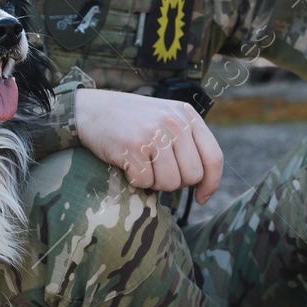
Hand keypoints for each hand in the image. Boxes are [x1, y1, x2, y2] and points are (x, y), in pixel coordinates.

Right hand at [74, 88, 223, 203]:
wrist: (93, 109)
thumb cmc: (133, 122)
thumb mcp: (167, 120)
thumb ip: (188, 143)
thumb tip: (205, 187)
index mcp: (187, 115)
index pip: (213, 157)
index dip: (211, 183)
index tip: (202, 197)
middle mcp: (174, 122)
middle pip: (192, 175)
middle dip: (176, 182)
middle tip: (158, 170)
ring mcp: (154, 134)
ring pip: (170, 183)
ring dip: (155, 182)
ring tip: (143, 165)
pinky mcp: (133, 146)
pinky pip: (145, 182)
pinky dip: (136, 180)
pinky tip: (128, 164)